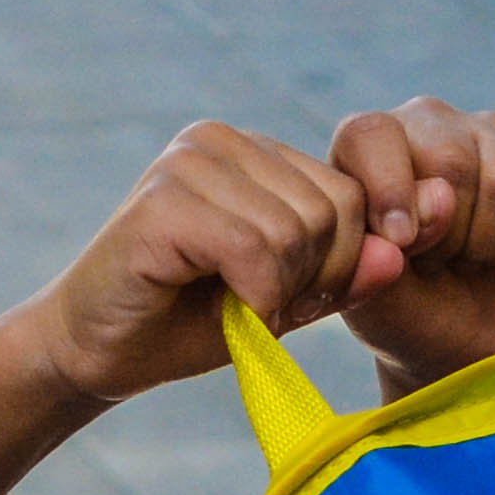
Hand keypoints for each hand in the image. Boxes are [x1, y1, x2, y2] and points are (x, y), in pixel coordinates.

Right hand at [21, 123, 400, 405]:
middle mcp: (219, 141)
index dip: (342, 264)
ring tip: (233, 306)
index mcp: (252, 150)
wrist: (96, 353)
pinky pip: (253, 249)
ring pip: (297, 230)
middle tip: (259, 307)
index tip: (294, 300)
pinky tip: (222, 309)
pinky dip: (254, 298)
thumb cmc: (188, 323)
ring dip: (277, 293)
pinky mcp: (162, 201)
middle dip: (313, 279)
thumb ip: (342, 273)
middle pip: (332, 210)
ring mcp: (187, 163)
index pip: (351, 195)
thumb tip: (398, 253)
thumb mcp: (286, 298)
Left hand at [330, 99, 494, 394]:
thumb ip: (380, 246)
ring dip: (492, 242)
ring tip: (475, 258)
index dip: (390, 190)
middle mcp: (429, 126)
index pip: (371, 133)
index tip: (403, 245)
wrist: (473, 347)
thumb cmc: (410, 313)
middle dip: (449, 233)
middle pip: (450, 158)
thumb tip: (437, 200)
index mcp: (367, 149)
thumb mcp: (372, 294)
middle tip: (442, 261)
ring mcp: (494, 135)